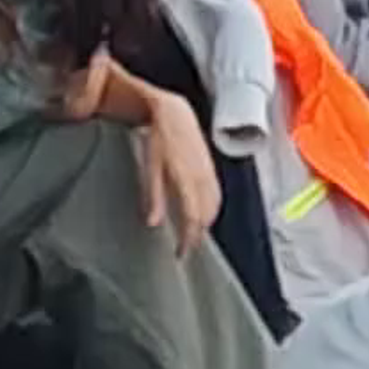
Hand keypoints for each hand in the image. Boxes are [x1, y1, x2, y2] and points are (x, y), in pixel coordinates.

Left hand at [126, 88, 220, 251]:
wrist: (175, 114)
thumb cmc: (159, 139)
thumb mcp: (151, 167)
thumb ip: (154, 197)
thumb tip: (154, 223)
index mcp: (186, 180)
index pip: (192, 219)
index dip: (188, 240)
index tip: (181, 254)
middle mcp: (202, 179)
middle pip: (205, 217)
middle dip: (197, 236)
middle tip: (185, 249)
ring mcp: (209, 173)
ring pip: (213, 208)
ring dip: (205, 224)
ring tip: (193, 236)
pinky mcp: (211, 169)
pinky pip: (217, 196)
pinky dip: (212, 210)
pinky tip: (204, 214)